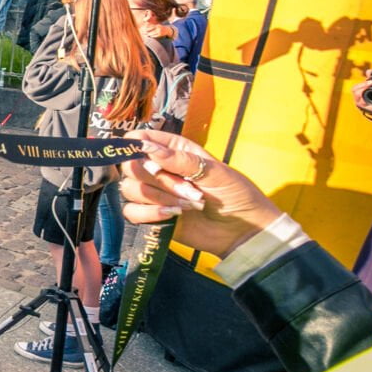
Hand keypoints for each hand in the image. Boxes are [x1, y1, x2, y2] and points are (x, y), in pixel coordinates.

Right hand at [119, 129, 284, 258]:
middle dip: (157, 179)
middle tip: (187, 189)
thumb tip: (149, 148)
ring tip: (188, 206)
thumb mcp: (215, 172)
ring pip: (130, 189)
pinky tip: (172, 215)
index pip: (139, 139)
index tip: (148, 159)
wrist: (241, 231)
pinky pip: (131, 211)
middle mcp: (159, 169)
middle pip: (130, 166)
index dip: (135, 147)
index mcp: (174, 150)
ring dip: (158, 198)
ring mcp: (154, 193)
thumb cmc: (235, 194)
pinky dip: (149, 214)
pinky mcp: (151, 215)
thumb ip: (181, 160)